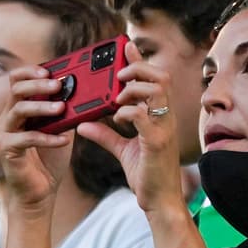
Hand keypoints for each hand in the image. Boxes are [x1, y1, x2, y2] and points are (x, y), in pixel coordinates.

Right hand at [0, 65, 71, 216]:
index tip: (49, 71)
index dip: (30, 72)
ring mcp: (4, 133)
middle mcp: (7, 118)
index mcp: (17, 108)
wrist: (39, 193)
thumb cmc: (49, 160)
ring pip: (19, 110)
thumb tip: (81, 93)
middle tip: (58, 86)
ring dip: (42, 108)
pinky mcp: (7, 150)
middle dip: (38, 86)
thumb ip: (65, 112)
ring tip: (61, 108)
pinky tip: (63, 140)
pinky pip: (26, 138)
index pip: (16, 81)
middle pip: (16, 90)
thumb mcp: (61, 130)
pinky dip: (46, 137)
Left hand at [76, 43, 182, 214]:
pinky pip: (144, 116)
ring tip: (115, 98)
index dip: (139, 60)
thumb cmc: (146, 173)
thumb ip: (104, 134)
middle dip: (137, 68)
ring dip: (133, 88)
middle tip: (117, 76)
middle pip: (161, 77)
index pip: (153, 80)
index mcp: (159, 115)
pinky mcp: (157, 142)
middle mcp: (165, 118)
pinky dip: (128, 112)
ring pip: (157, 91)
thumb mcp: (121, 149)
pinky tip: (117, 118)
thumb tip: (82, 123)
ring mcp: (164, 129)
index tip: (125, 46)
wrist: (158, 202)